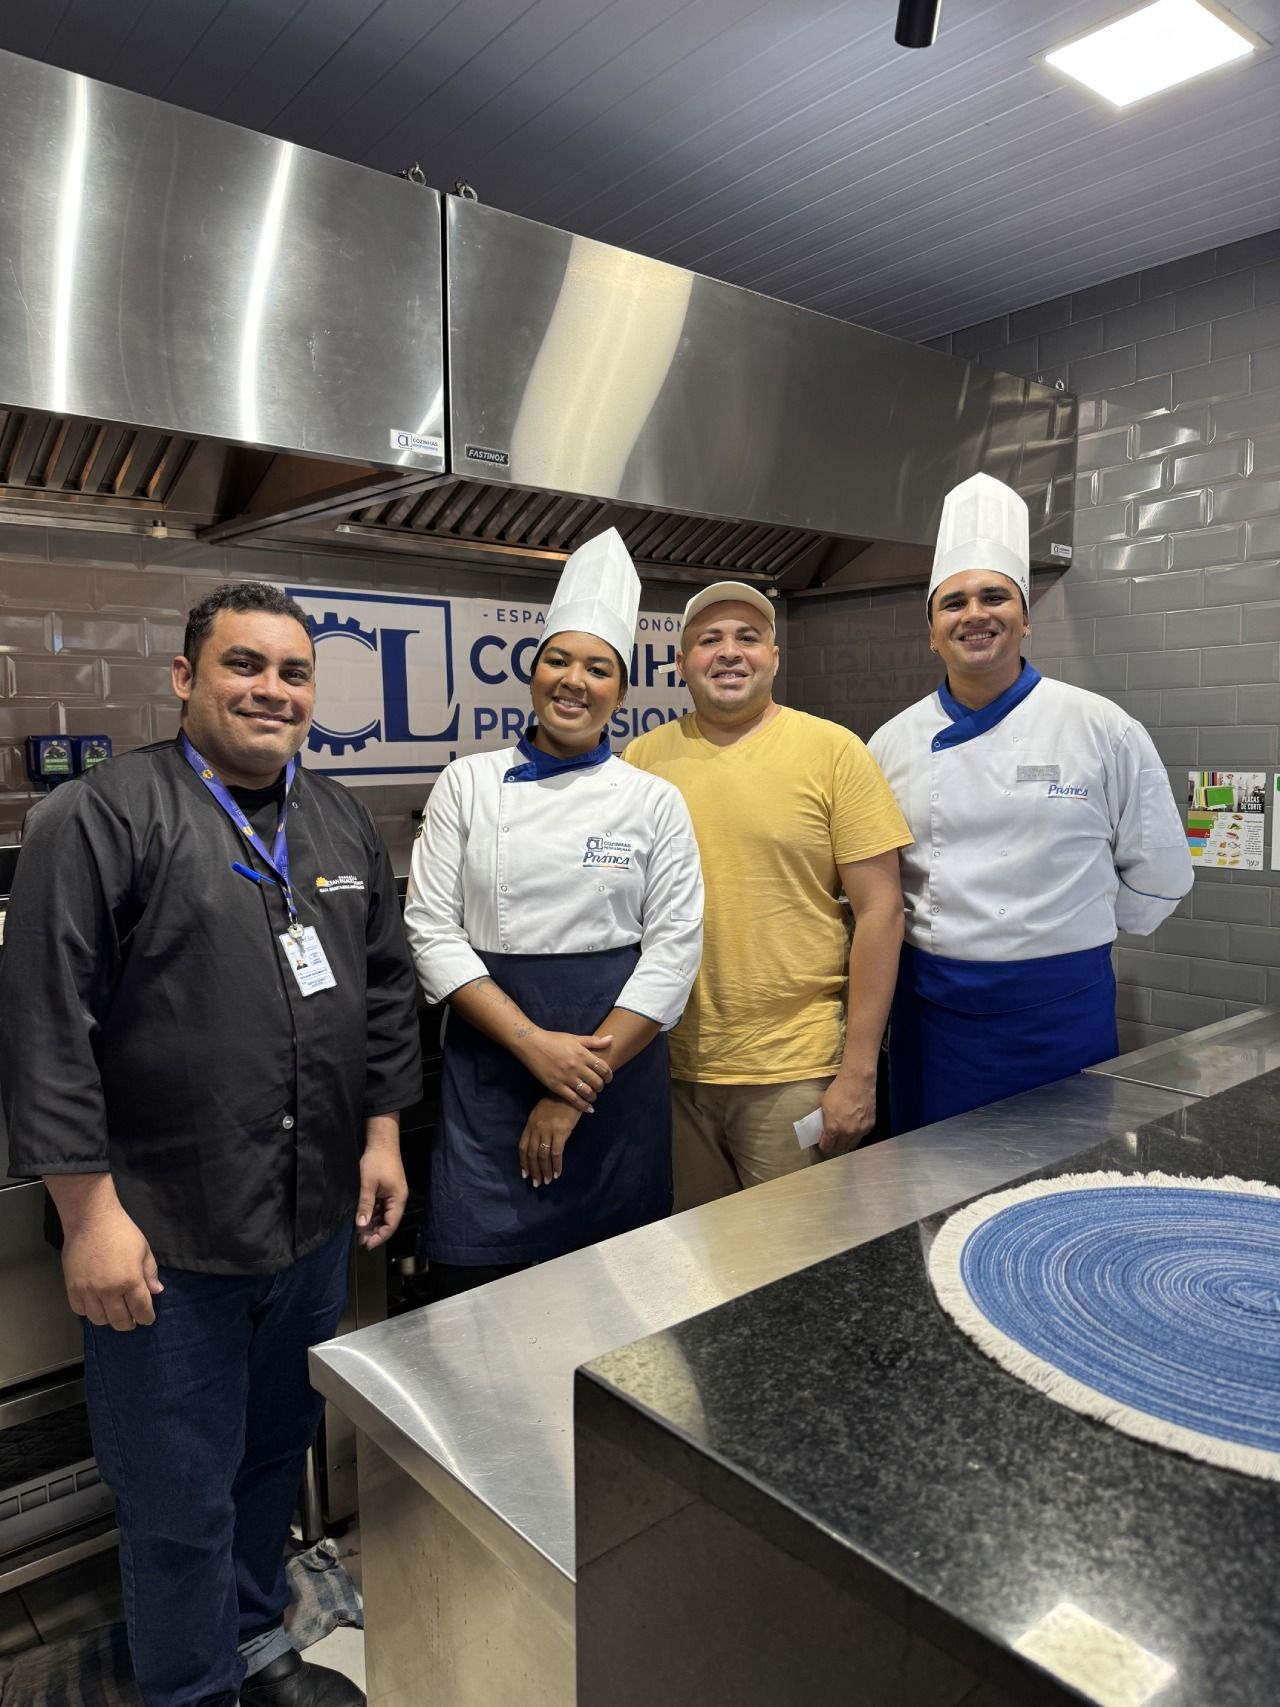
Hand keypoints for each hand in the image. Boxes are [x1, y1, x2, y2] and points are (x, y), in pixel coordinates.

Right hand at [62, 1206, 163, 1331]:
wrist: (91, 1220)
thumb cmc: (121, 1231)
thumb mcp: (144, 1250)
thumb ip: (150, 1273)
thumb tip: (156, 1292)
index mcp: (130, 1281)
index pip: (141, 1310)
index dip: (146, 1318)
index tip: (147, 1318)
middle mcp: (109, 1290)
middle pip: (120, 1321)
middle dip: (129, 1323)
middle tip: (132, 1320)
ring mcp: (88, 1291)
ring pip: (99, 1320)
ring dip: (109, 1320)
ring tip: (114, 1312)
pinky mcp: (72, 1288)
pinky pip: (80, 1310)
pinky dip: (89, 1312)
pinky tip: (95, 1304)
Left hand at [356, 1131, 408, 1248]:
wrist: (382, 1142)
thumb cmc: (376, 1161)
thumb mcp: (368, 1185)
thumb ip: (365, 1205)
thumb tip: (361, 1226)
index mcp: (398, 1200)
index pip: (391, 1225)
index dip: (379, 1237)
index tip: (365, 1244)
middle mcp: (397, 1200)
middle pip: (388, 1222)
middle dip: (374, 1231)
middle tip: (358, 1239)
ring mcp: (392, 1195)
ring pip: (383, 1215)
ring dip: (372, 1223)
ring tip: (358, 1230)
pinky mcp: (387, 1191)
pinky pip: (381, 1207)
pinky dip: (372, 1213)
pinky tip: (362, 1217)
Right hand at [513, 1028, 613, 1114]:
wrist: (532, 1044)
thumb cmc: (554, 1039)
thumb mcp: (574, 1037)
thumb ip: (594, 1041)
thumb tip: (611, 1039)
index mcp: (583, 1054)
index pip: (604, 1068)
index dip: (609, 1076)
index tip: (608, 1078)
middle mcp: (577, 1067)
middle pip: (597, 1082)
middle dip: (601, 1087)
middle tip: (599, 1087)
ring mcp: (567, 1078)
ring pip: (587, 1093)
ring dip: (593, 1097)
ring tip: (592, 1096)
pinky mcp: (556, 1086)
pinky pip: (573, 1099)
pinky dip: (583, 1106)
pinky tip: (588, 1109)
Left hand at [518, 1097, 581, 1186]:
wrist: (571, 1092)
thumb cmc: (558, 1101)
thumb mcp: (541, 1112)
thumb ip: (537, 1127)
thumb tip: (538, 1143)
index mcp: (530, 1124)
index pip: (523, 1147)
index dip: (523, 1162)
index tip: (525, 1174)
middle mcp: (536, 1129)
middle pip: (532, 1154)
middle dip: (533, 1170)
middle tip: (536, 1183)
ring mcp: (548, 1131)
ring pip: (543, 1156)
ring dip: (545, 1171)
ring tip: (547, 1181)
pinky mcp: (561, 1132)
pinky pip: (556, 1153)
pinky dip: (556, 1165)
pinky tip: (558, 1173)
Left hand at [819, 1066, 875, 1156]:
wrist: (857, 1081)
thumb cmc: (839, 1090)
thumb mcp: (825, 1106)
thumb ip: (825, 1122)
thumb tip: (825, 1131)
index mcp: (833, 1128)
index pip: (827, 1146)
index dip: (824, 1146)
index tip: (824, 1144)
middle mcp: (847, 1132)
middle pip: (840, 1147)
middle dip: (835, 1145)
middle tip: (833, 1140)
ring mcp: (860, 1130)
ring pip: (852, 1144)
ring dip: (846, 1142)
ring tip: (843, 1135)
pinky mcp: (870, 1125)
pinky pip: (862, 1136)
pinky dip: (857, 1134)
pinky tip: (854, 1127)